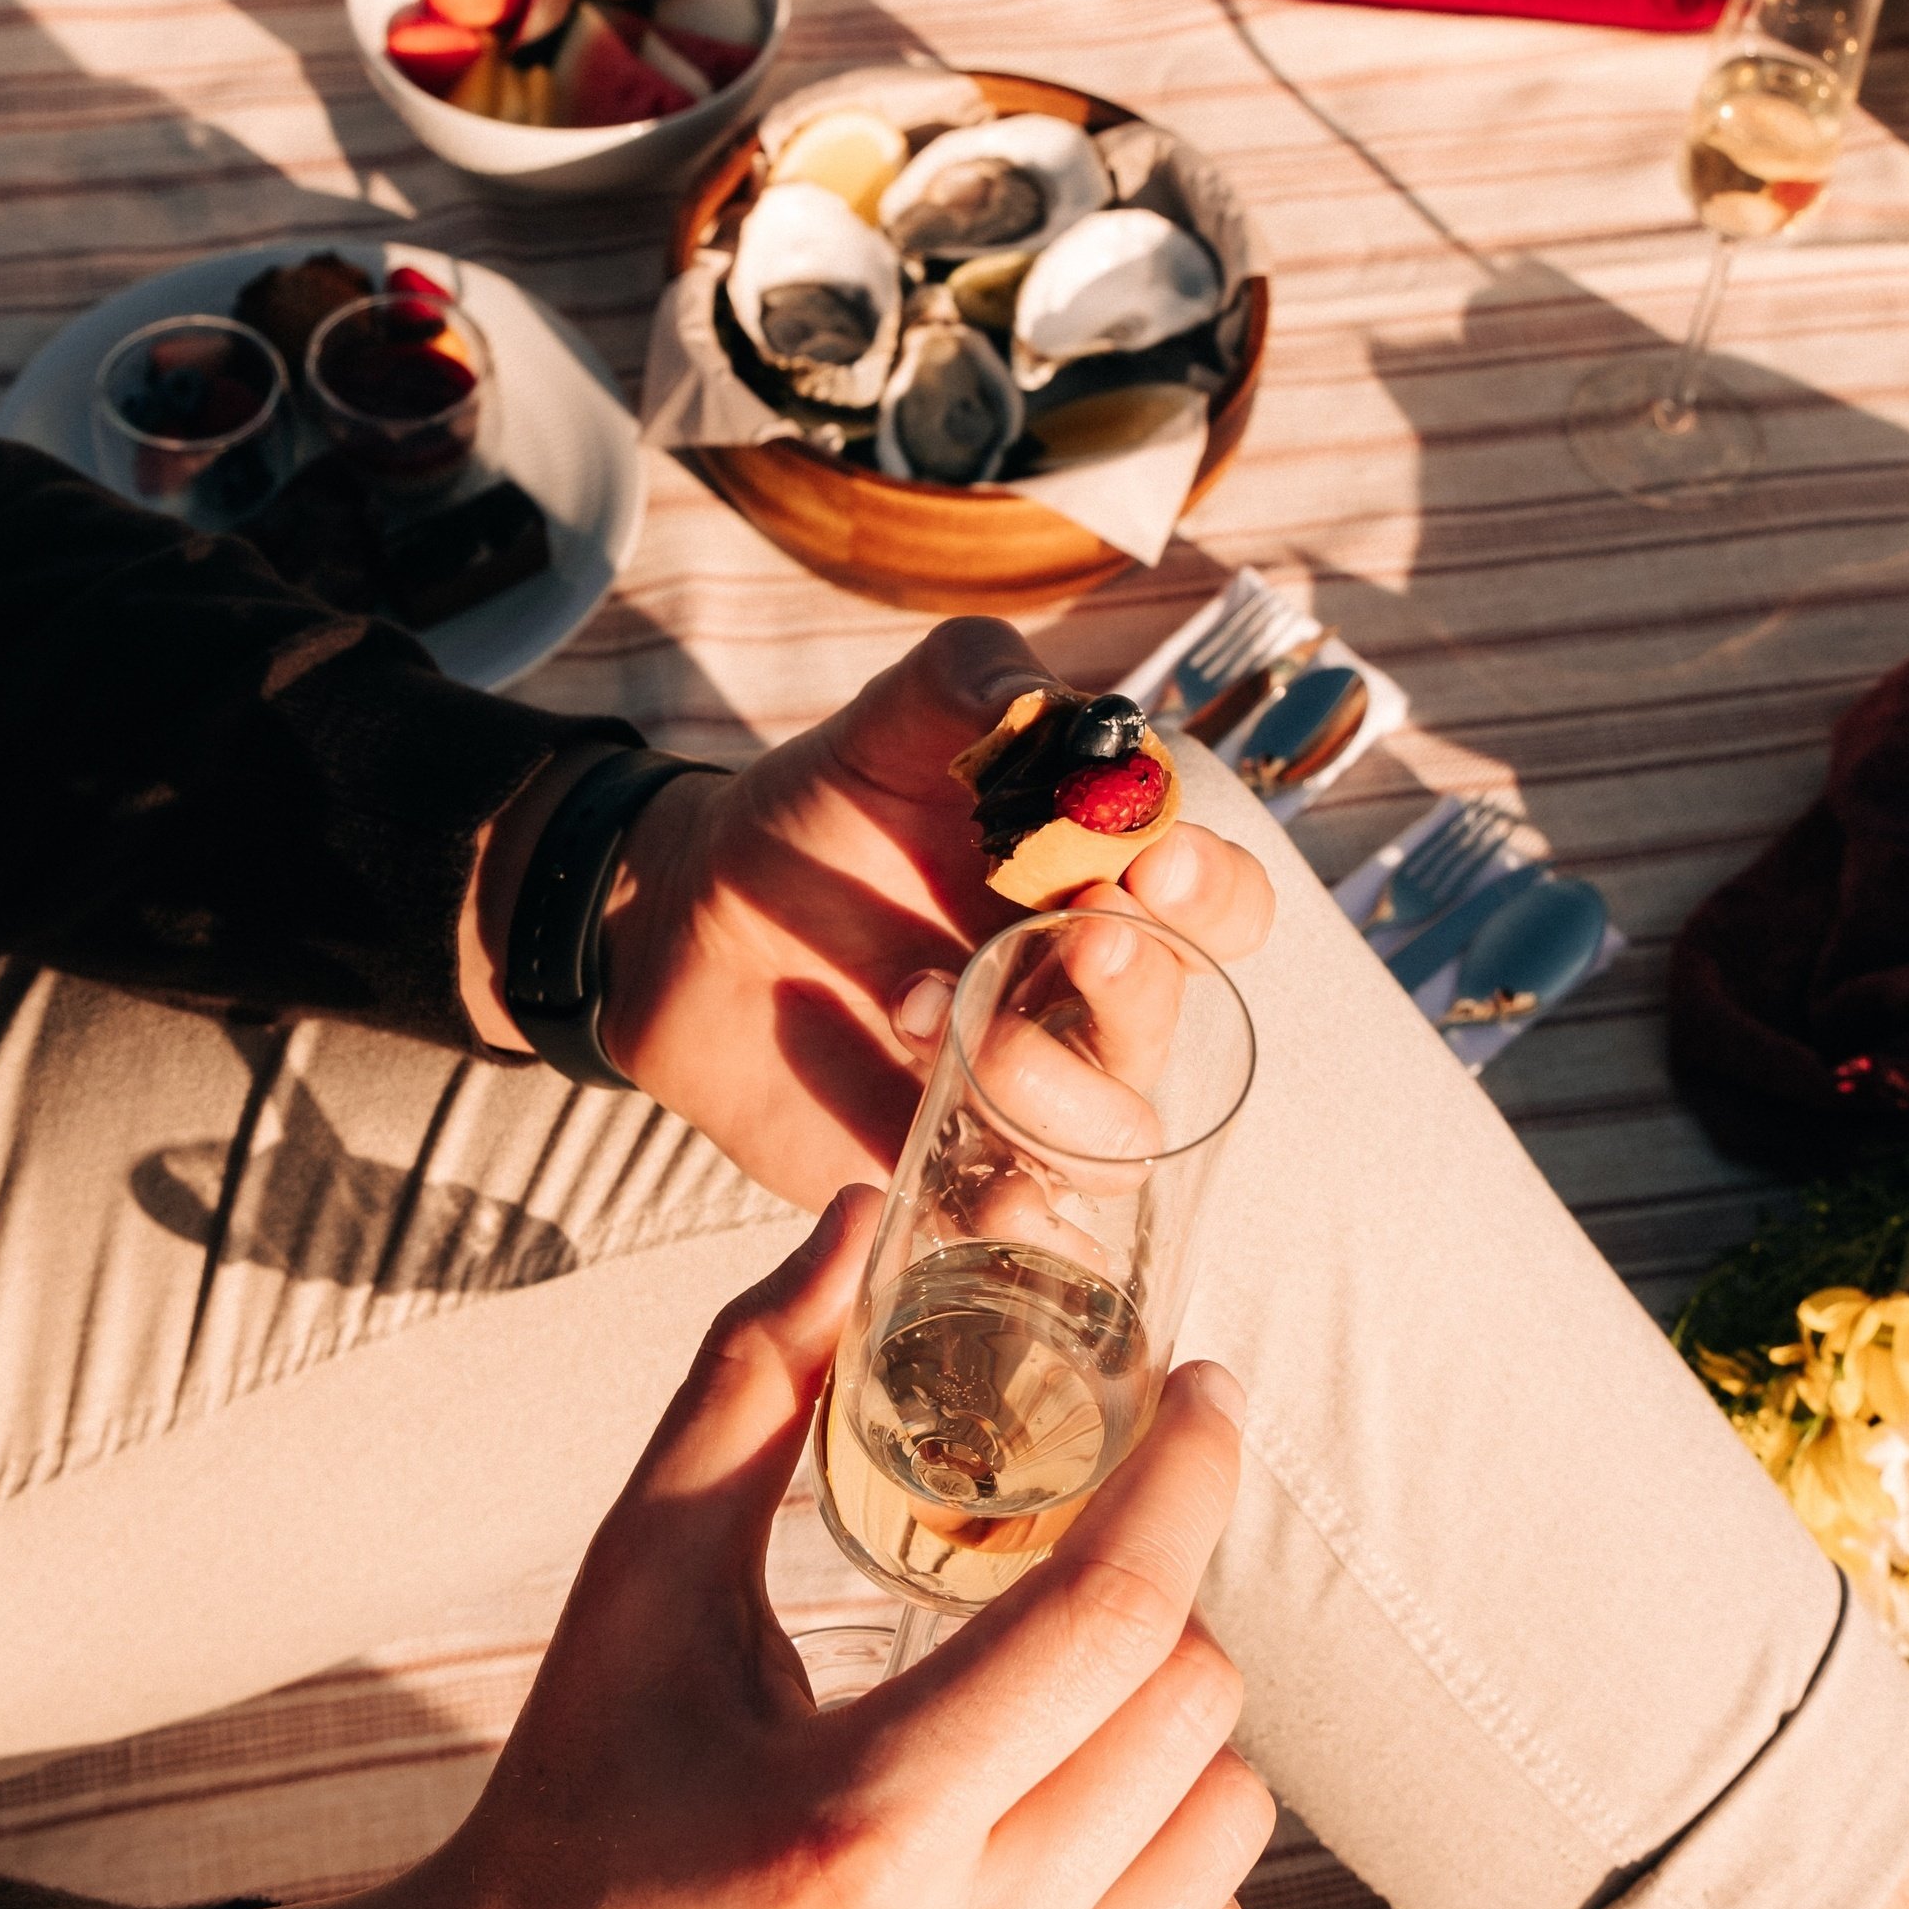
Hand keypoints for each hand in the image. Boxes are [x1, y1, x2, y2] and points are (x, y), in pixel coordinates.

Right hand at [171, 1194, 1270, 1908]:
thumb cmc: (581, 1800)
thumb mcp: (636, 1580)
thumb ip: (750, 1387)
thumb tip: (858, 1219)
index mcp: (859, 1820)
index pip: (1115, 1613)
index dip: (1185, 1470)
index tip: (1201, 1389)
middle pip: (1192, 1705)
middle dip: (1151, 1598)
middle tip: (1067, 1572)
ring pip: (1229, 1823)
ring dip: (1163, 1730)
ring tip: (1046, 1713)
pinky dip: (1164, 1863)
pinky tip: (1053, 1836)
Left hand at [596, 619, 1276, 1207]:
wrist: (688, 921)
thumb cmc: (817, 812)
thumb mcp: (890, 723)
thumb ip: (977, 682)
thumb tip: (1060, 708)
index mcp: (1101, 889)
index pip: (1220, 907)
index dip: (1210, 893)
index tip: (1149, 862)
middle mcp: (1085, 1001)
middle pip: (1171, 1020)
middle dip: (1133, 985)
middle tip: (1073, 940)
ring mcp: (1029, 1098)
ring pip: (1114, 1135)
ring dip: (1050, 1089)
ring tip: (928, 1017)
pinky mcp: (957, 1176)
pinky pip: (1028, 1226)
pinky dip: (1018, 1213)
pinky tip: (967, 1172)